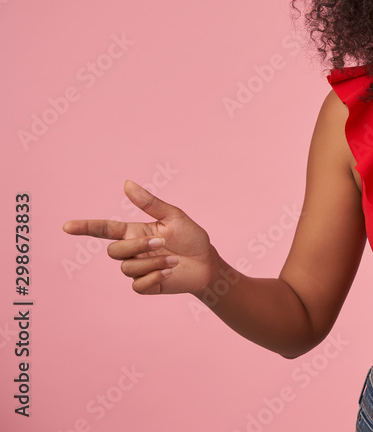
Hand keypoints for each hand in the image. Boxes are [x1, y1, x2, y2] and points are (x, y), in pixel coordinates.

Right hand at [63, 180, 214, 294]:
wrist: (208, 263)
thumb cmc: (191, 237)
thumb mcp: (173, 216)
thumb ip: (149, 203)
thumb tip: (126, 183)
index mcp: (135, 232)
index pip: (104, 229)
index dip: (85, 227)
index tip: (67, 226)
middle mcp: (133, 250)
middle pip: (114, 251)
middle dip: (138, 246)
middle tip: (163, 242)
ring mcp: (138, 269)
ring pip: (127, 268)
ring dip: (154, 262)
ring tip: (175, 259)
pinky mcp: (146, 286)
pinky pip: (137, 285)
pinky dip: (154, 277)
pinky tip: (170, 272)